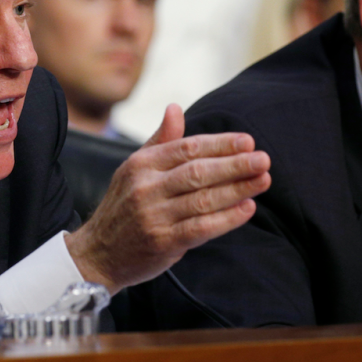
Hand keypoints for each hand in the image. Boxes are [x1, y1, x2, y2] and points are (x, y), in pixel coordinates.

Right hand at [64, 104, 270, 292]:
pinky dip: (227, 218)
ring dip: (237, 189)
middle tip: (264, 159)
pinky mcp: (162, 242)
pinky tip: (247, 208)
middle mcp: (146, 187)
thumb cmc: (124, 207)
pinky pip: (201, 228)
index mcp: (142, 164)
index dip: (220, 144)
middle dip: (235, 164)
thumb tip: (175, 108)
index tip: (248, 141)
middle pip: (198, 172)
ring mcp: (154, 216)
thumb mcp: (134, 169)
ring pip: (203, 199)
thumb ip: (160, 141)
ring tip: (263, 181)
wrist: (98, 254)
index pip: (187, 148)